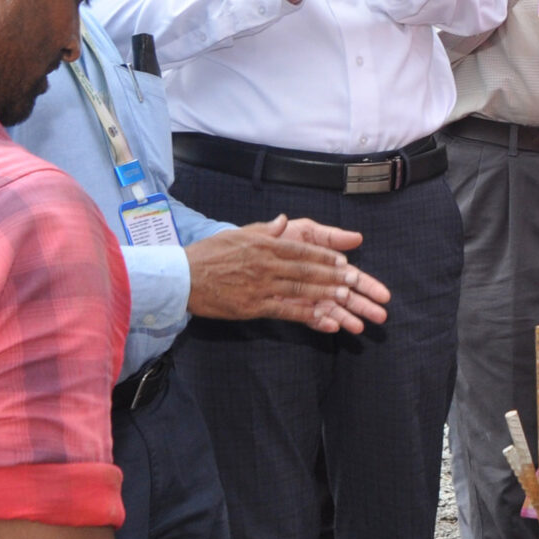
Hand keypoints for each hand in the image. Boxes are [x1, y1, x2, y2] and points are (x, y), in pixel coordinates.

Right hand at [186, 217, 390, 331]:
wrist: (182, 277)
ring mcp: (260, 286)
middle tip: (356, 282)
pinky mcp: (253, 306)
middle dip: (334, 276)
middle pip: (306, 270)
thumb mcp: (238, 235)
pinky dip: (305, 314)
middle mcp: (266, 264)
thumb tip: (284, 221)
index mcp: (264, 246)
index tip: (344, 261)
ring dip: (326, 295)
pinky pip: (285, 311)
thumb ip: (265, 230)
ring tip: (348, 299)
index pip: (302, 250)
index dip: (325, 256)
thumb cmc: (209, 254)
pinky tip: (323, 318)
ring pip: (300, 289)